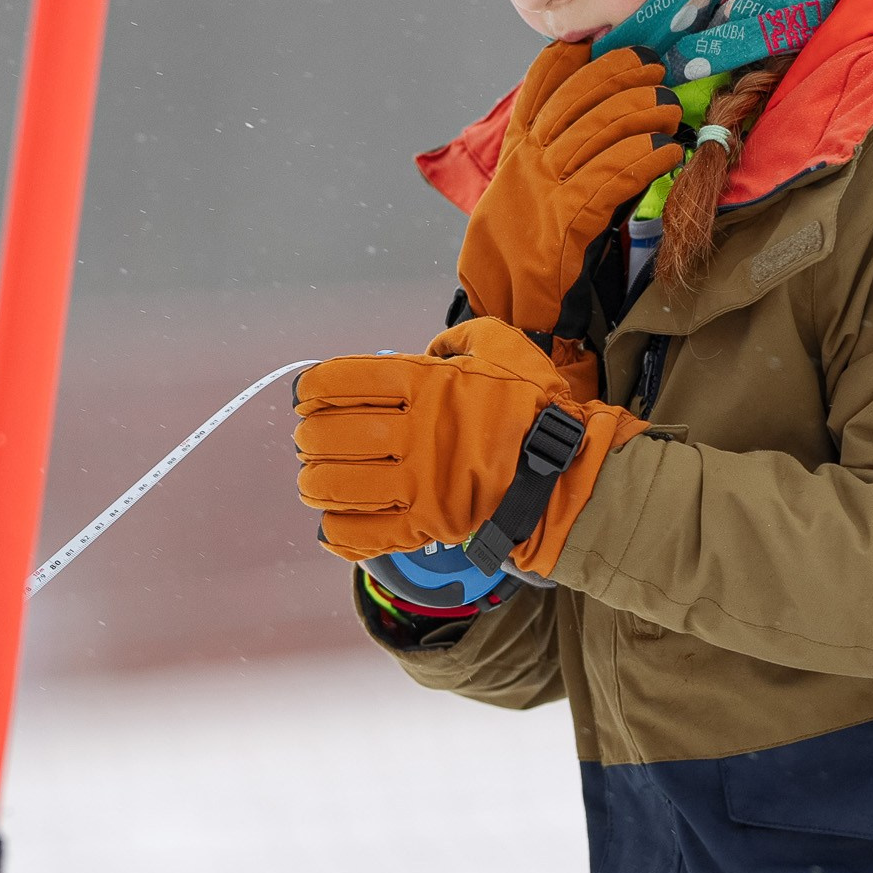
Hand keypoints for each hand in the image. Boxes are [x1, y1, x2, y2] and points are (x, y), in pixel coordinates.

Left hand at [295, 316, 649, 573]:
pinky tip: (334, 521)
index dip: (311, 388)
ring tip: (315, 481)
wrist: (565, 472)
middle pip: (328, 434)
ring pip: (335, 485)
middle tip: (310, 440)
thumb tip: (429, 350)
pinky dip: (338, 529)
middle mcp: (413, 430)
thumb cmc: (534, 407)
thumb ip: (457, 340)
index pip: (339, 380)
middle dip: (309, 438)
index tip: (308, 395)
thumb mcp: (501, 346)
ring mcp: (417, 481)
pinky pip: (361, 533)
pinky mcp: (425, 525)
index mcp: (424, 382)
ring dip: (315, 483)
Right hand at [458, 43, 685, 344]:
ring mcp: (544, 189)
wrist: (507, 310)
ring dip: (641, 112)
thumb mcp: (525, 199)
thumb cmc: (522, 258)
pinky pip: (611, 174)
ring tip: (670, 106)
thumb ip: (553, 164)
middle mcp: (527, 164)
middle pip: (577, 99)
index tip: (595, 43)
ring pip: (599, 131)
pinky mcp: (567, 219)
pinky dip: (643, 157)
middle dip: (619, 76)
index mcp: (515, 154)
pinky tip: (666, 151)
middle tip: (655, 67)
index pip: (536, 90)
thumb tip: (602, 132)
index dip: (566, 60)